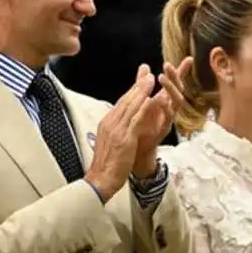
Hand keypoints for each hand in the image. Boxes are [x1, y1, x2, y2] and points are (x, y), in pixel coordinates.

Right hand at [85, 66, 157, 200]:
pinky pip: (135, 120)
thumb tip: (122, 126)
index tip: (140, 81)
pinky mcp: (124, 139)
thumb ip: (116, 132)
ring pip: (131, 106)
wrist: (100, 180)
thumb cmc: (106, 165)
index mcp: (107, 124)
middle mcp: (110, 123)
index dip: (132, 91)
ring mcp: (116, 130)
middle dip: (137, 85)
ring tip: (151, 79)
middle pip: (125, 100)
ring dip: (142, 91)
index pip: (121, 103)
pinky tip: (151, 99)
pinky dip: (143, 107)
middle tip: (147, 72)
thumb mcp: (110, 143)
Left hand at [132, 59, 190, 174]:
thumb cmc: (140, 123)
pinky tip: (160, 99)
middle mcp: (170, 107)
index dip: (181, 71)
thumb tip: (144, 66)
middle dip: (175, 77)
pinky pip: (168, 116)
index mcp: (164, 99)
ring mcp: (169, 117)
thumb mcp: (141, 99)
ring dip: (170, 89)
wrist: (136, 146)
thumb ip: (143, 83)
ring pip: (176, 101)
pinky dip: (165, 107)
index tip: (188, 59)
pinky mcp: (165, 128)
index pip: (175, 83)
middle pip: (178, 89)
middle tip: (168, 65)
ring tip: (162, 78)